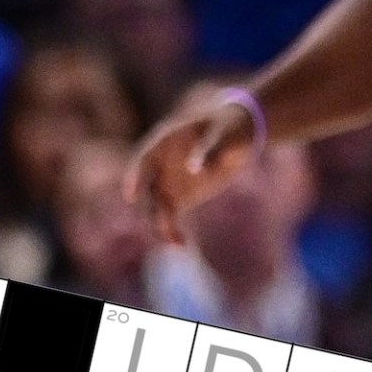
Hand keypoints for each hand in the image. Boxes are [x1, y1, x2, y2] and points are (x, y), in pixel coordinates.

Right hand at [126, 96, 261, 243]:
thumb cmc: (228, 126)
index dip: (134, 177)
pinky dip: (173, 232)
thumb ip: (206, 147)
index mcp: (164, 142)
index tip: (131, 195)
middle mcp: (160, 165)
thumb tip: (192, 169)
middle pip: (147, 190)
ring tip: (175, 242)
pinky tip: (181, 244)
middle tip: (162, 225)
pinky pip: (170, 218)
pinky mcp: (180, 198)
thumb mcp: (221, 132)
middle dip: (151, 210)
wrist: (239, 133)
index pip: (142, 159)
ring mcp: (168, 183)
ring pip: (155, 208)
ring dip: (161, 226)